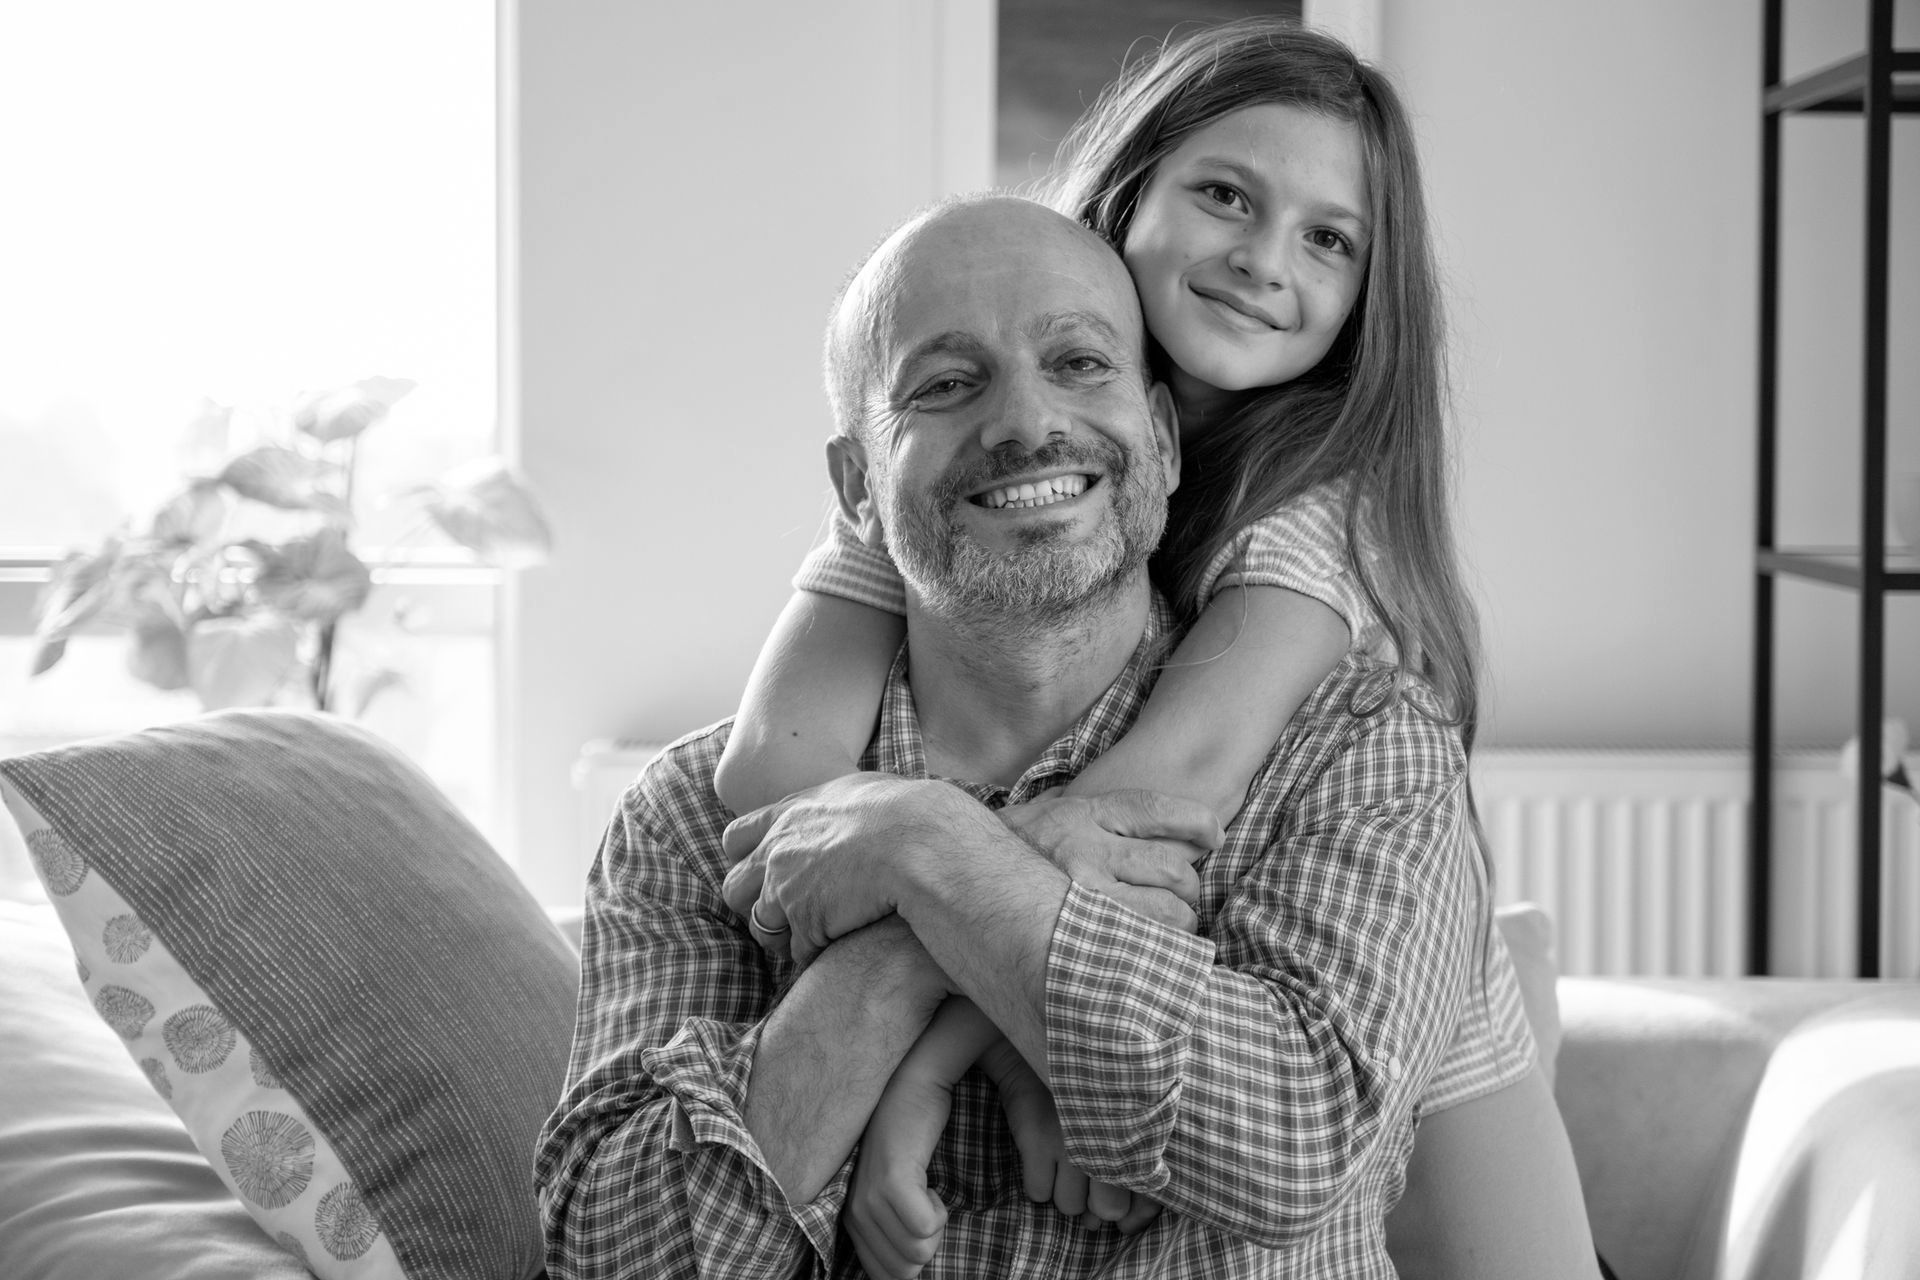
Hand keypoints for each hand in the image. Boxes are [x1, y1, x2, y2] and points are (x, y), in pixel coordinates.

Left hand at [720, 772, 972, 965]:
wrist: (921, 842)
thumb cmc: (910, 812)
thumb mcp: (867, 790)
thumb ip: (845, 804)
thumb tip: (860, 804)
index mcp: (791, 814)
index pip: (737, 838)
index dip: (748, 858)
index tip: (770, 870)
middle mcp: (778, 852)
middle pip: (734, 888)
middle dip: (753, 904)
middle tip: (787, 911)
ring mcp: (787, 890)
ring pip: (762, 927)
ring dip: (784, 936)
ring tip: (818, 935)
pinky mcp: (808, 926)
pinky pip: (800, 952)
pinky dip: (818, 953)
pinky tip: (844, 946)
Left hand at [846, 1073, 954, 1278]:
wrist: (913, 1090)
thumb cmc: (915, 1144)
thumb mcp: (900, 1196)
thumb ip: (899, 1234)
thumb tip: (913, 1271)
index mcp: (856, 1223)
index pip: (886, 1278)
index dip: (916, 1257)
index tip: (919, 1222)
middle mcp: (856, 1215)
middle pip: (905, 1271)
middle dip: (929, 1245)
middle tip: (926, 1205)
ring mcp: (870, 1198)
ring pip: (918, 1252)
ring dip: (936, 1224)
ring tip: (926, 1190)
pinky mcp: (891, 1181)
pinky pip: (924, 1228)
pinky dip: (938, 1211)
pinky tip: (930, 1184)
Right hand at [978, 1038, 1162, 1234]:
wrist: (1035, 1050)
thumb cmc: (1087, 1088)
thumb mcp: (1122, 1111)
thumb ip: (1133, 1162)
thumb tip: (1124, 1222)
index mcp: (1137, 1129)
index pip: (1150, 1194)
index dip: (1136, 1212)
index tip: (1126, 1213)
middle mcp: (1109, 1137)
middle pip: (1109, 1209)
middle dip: (1097, 1203)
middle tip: (1086, 1179)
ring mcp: (1071, 1140)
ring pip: (1070, 1206)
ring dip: (1065, 1193)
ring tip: (1061, 1161)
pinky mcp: (1036, 1139)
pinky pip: (1038, 1193)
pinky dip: (1038, 1183)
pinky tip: (1041, 1157)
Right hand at [998, 790, 1219, 933]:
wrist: (944, 870)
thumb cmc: (1008, 847)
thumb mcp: (1048, 811)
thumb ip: (1091, 812)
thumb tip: (1152, 822)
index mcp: (1082, 812)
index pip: (1157, 810)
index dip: (1197, 822)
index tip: (1214, 835)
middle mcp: (1083, 847)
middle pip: (1171, 867)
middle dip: (1190, 887)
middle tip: (1187, 898)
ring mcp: (1077, 893)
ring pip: (1163, 911)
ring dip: (1180, 924)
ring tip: (1174, 930)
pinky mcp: (1069, 929)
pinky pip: (1135, 943)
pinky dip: (1157, 952)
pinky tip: (1157, 954)